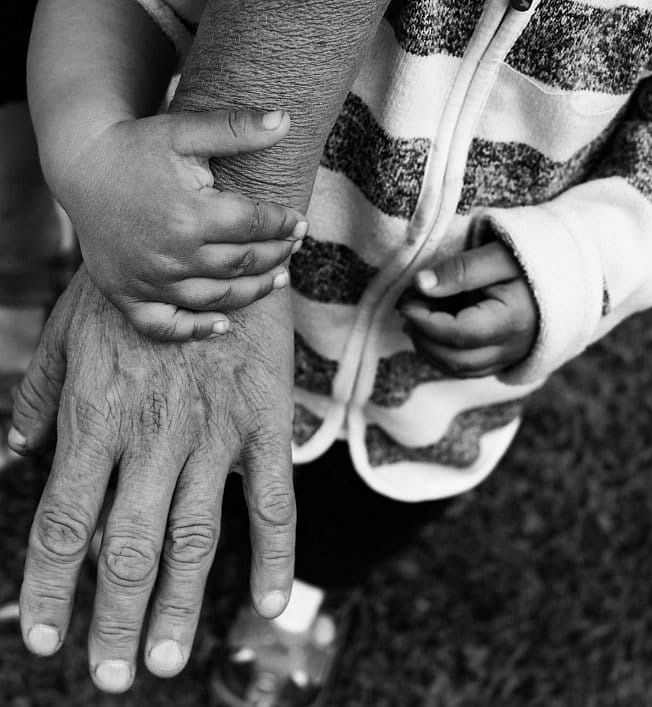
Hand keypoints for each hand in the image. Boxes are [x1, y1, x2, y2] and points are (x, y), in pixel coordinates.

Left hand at [8, 268, 294, 691]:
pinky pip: (273, 500)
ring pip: (193, 536)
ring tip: (163, 662)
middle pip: (125, 546)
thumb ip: (38, 396)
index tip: (44, 641)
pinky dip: (273, 555)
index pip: (62, 522)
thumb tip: (12, 454)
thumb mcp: (71, 331)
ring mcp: (212, 432)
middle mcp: (150, 435)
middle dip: (113, 619)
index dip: (50, 588)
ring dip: (177, 605)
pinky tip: (268, 603)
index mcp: (96, 416)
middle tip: (113, 677)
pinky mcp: (263, 422)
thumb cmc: (135, 285)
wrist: (209, 239)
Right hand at [52, 108, 306, 340]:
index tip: (300, 222)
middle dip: (276, 254)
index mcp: (189, 214)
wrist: (81, 168)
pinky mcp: (127, 296)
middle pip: (242, 263)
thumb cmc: (138, 147)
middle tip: (293, 247)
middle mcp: (171, 255)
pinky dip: (196, 330)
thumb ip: (236, 127)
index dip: (283, 223)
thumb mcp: (185, 131)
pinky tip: (224, 325)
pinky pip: (167, 326)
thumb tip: (286, 120)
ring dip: (255, 290)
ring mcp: (149, 281)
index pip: (253, 225)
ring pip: (218, 297)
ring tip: (279, 278)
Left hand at [400, 241, 537, 376]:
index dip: (425, 322)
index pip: (459, 334)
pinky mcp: (503, 361)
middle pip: (455, 359)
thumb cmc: (530, 261)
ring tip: (418, 316)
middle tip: (409, 307)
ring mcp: (509, 358)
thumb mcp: (496, 256)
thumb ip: (459, 270)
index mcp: (513, 321)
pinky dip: (442, 354)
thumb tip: (420, 284)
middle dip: (422, 337)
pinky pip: (466, 369)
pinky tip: (433, 329)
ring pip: (458, 369)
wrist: (567, 276)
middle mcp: (512, 348)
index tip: (407, 301)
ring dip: (429, 348)